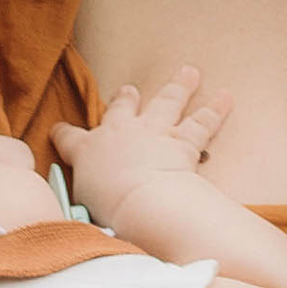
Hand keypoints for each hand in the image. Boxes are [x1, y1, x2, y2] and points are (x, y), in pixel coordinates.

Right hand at [53, 70, 228, 222]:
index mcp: (87, 150)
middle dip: (125, 98)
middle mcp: (120, 133)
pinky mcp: (182, 141)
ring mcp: (153, 132)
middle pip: (121, 109)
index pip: (69, 138)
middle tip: (129, 89)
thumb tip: (84, 215)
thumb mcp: (80, 208)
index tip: (60, 130)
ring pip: (167, 102)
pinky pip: (202, 121)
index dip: (63, 134)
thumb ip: (82, 204)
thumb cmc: (107, 212)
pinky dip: (216, 109)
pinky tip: (226, 96)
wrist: (141, 204)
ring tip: (189, 72)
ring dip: (179, 86)